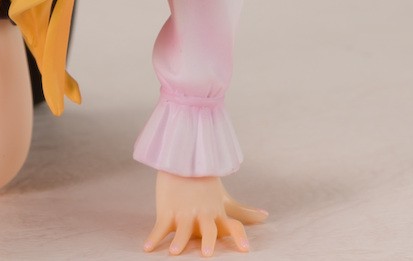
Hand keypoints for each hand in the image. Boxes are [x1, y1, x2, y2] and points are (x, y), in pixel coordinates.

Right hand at [143, 171, 267, 255]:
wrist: (183, 160)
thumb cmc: (206, 184)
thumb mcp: (225, 199)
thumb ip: (244, 212)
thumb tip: (265, 217)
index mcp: (217, 214)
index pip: (233, 225)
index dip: (239, 236)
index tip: (245, 249)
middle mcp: (202, 215)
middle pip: (208, 229)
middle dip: (208, 240)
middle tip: (207, 254)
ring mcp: (184, 212)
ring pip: (181, 229)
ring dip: (178, 240)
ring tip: (174, 252)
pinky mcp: (167, 210)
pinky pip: (159, 227)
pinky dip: (153, 238)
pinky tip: (147, 248)